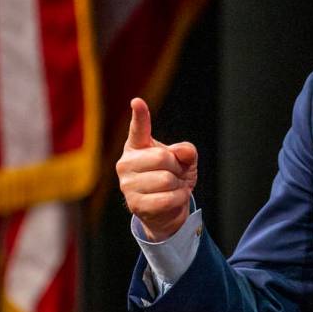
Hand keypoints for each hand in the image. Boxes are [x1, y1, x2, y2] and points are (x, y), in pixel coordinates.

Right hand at [116, 98, 197, 241]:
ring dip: (178, 185)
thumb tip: (181, 151)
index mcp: (137, 147)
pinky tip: (173, 199)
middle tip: (174, 173)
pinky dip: (178, 198)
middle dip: (176, 167)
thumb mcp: (185, 161)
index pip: (138, 128)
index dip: (140, 115)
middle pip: (162, 157)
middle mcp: (126, 163)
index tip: (137, 101)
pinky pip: (166, 198)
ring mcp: (127, 185)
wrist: (169, 210)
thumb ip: (186, 151)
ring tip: (172, 187)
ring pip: (166, 179)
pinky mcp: (134, 204)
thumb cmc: (174, 178)